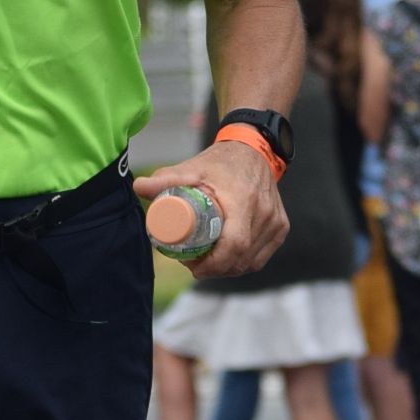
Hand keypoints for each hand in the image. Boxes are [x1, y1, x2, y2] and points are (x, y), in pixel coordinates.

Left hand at [132, 136, 288, 278]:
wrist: (253, 149)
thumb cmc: (219, 162)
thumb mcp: (192, 168)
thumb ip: (166, 178)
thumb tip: (138, 187)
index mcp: (243, 200)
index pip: (234, 245)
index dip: (214, 264)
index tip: (194, 266)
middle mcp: (264, 213)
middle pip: (242, 258)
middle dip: (216, 270)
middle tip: (194, 265)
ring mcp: (276, 221)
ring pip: (252, 261)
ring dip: (229, 269)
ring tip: (207, 263)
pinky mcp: (281, 226)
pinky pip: (262, 256)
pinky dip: (244, 263)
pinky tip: (228, 262)